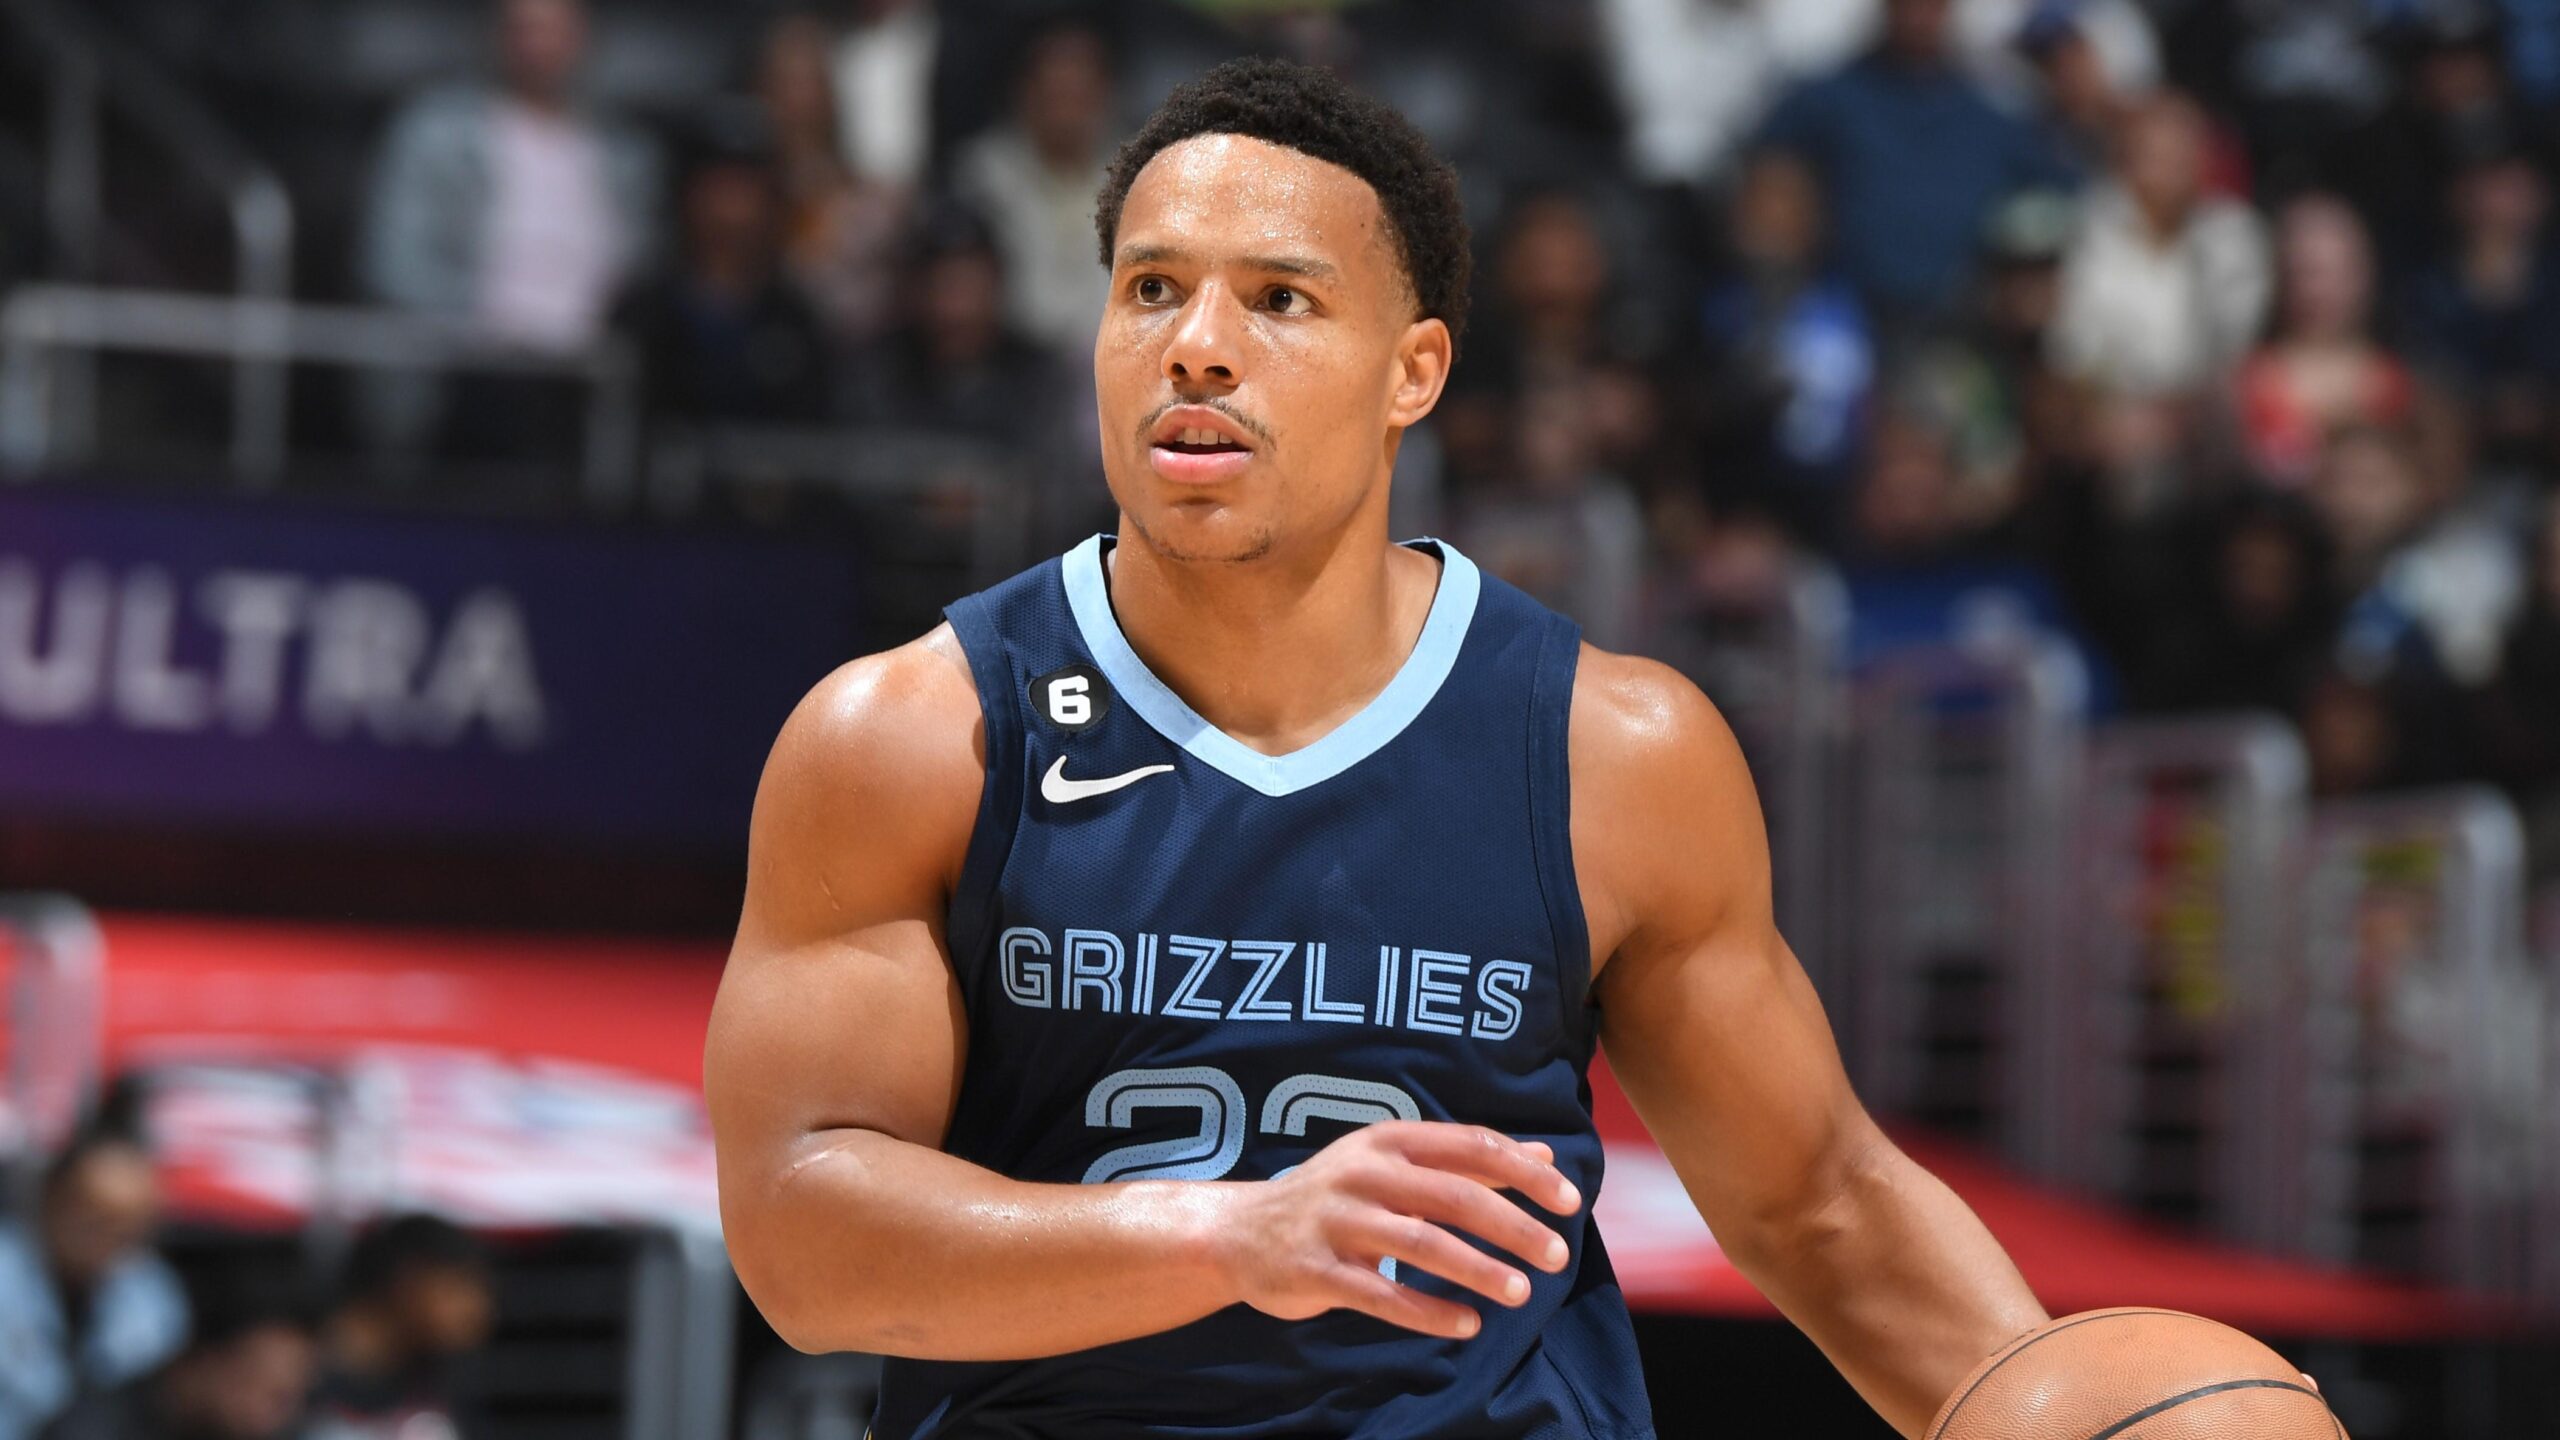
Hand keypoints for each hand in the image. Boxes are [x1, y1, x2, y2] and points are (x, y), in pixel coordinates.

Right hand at [1206, 1122, 1582, 1338]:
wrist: (1241, 1232)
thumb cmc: (1337, 1197)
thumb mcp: (1394, 1165)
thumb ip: (1467, 1163)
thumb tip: (1545, 1157)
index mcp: (1389, 1141)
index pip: (1470, 1146)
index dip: (1524, 1172)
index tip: (1570, 1201)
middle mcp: (1363, 1173)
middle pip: (1453, 1195)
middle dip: (1512, 1225)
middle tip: (1557, 1255)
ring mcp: (1337, 1221)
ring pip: (1421, 1243)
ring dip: (1478, 1269)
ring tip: (1521, 1293)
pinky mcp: (1317, 1270)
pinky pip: (1381, 1294)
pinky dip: (1428, 1311)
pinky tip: (1467, 1324)